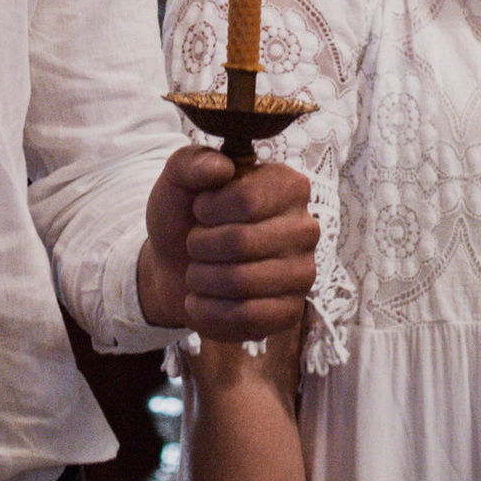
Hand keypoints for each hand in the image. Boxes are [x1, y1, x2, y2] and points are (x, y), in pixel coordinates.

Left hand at [139, 145, 316, 340]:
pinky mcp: (290, 312)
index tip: (200, 209)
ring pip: (242, 282)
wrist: (175, 266)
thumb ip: (192, 162)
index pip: (247, 200)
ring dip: (202, 279)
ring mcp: (302, 273)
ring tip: (196, 271)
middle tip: (194, 244)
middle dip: (200, 245)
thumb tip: (222, 167)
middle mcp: (305, 228)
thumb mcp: (178, 179)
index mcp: (289, 186)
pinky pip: (248, 318)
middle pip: (242, 242)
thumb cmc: (185, 216)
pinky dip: (210, 312)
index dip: (208, 209)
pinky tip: (199, 301)